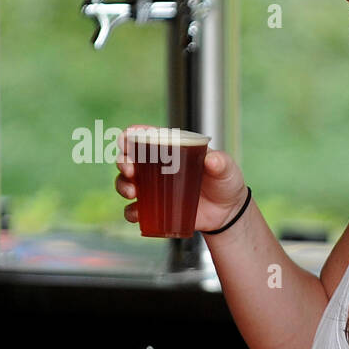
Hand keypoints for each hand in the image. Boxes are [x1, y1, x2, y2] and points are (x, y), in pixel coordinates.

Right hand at [114, 125, 247, 233]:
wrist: (227, 212)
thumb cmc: (224, 182)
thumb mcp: (226, 169)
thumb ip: (221, 162)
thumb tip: (212, 159)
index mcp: (170, 149)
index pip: (145, 136)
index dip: (131, 134)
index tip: (126, 138)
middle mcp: (155, 166)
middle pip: (128, 158)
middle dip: (123, 161)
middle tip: (130, 169)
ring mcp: (153, 188)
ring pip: (125, 182)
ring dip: (122, 185)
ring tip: (132, 192)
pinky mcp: (154, 209)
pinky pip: (134, 210)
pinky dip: (131, 212)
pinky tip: (136, 214)